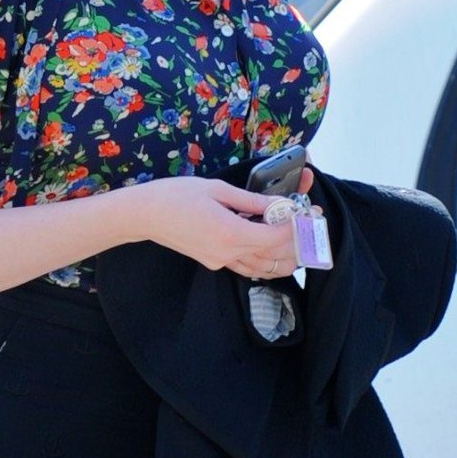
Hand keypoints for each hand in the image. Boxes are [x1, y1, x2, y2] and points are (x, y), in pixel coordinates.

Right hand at [132, 167, 324, 278]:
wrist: (145, 214)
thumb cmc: (177, 195)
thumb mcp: (218, 189)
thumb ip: (252, 201)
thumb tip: (279, 205)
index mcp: (230, 232)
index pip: (276, 237)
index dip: (296, 226)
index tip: (308, 212)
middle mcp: (228, 253)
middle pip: (275, 255)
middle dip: (297, 240)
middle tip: (311, 222)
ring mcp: (221, 261)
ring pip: (264, 267)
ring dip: (285, 256)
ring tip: (300, 238)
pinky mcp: (214, 262)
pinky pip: (248, 268)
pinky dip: (265, 262)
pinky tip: (275, 253)